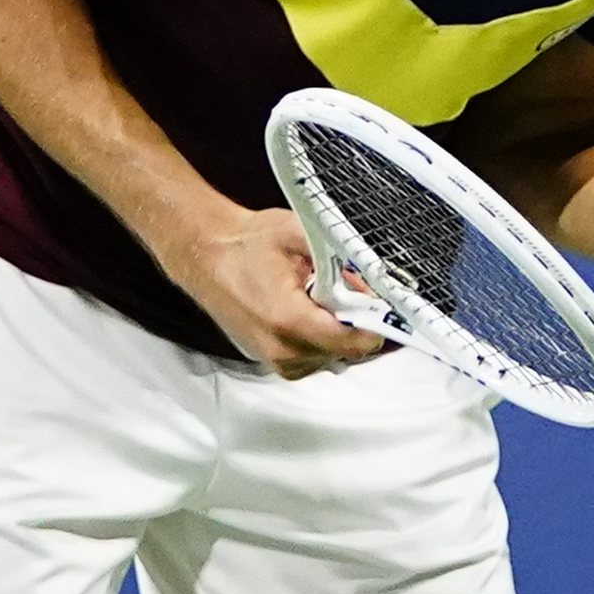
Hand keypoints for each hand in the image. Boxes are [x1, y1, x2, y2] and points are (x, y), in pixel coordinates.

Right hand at [163, 205, 386, 377]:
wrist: (206, 254)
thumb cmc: (245, 244)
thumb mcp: (298, 232)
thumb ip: (339, 254)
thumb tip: (372, 275)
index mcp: (288, 318)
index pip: (351, 342)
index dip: (375, 326)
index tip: (387, 310)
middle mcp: (280, 347)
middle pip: (346, 351)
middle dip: (358, 324)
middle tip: (354, 294)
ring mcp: (273, 358)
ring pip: (331, 358)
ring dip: (340, 333)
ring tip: (326, 300)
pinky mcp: (270, 360)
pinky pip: (313, 360)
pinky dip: (322, 340)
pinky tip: (314, 314)